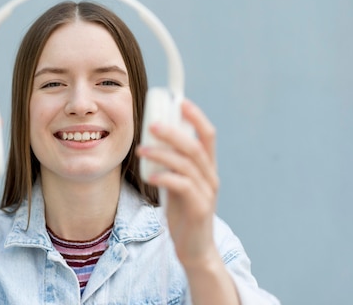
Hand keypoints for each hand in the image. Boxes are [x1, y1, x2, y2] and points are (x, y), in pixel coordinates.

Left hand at [136, 99, 219, 266]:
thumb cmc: (185, 215)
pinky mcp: (199, 209)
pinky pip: (182, 187)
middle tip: (152, 124)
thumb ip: (172, 166)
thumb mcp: (178, 185)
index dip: (196, 116)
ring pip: (187, 164)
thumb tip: (152, 143)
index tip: (180, 101)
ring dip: (163, 154)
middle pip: (196, 146)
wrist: (195, 250)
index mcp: (207, 168)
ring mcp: (207, 193)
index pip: (208, 135)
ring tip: (141, 150)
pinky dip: (165, 177)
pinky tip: (150, 176)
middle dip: (174, 132)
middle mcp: (210, 177)